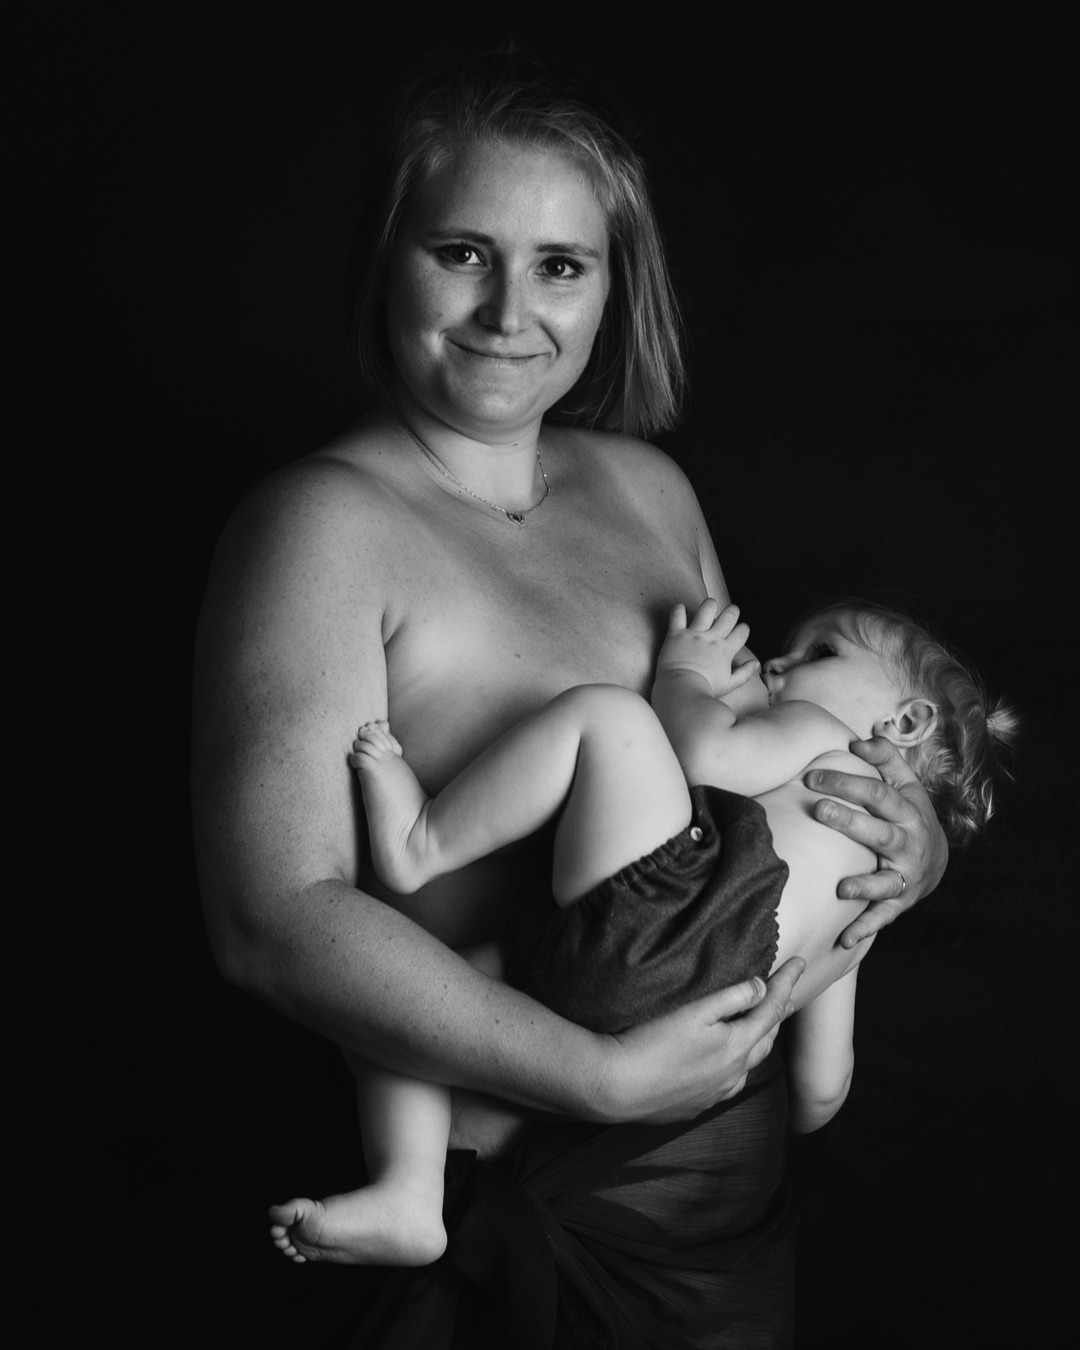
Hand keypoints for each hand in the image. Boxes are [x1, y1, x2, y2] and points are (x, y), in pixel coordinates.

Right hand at [590, 958, 803, 1122]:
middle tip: (786, 993)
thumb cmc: (651, 1042)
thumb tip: (762, 986)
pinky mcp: (693, 1106)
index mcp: (736, 1047)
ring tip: (761, 1027)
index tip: (801, 963)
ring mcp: (713, 1094)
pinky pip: (727, 1085)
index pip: (771, 1010)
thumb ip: (732, 997)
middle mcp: (732, 1074)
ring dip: (758, 1043)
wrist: (615, 1087)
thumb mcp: (694, 1011)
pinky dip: (735, 1067)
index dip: (786, 984)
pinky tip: (725, 1065)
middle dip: (778, 1013)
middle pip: (766, 1040)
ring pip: (748, 1066)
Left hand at [656, 600, 759, 697]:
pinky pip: (678, 615)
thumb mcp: (730, 685)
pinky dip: (679, 610)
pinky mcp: (676, 634)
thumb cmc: (705, 690)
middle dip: (732, 612)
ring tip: (710, 606)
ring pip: (706, 609)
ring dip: (710, 605)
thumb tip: (756, 664)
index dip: (743, 629)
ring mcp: (694, 634)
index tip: (740, 631)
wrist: (681, 690)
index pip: (742, 632)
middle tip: (730, 613)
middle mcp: (711, 638)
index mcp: (725, 650)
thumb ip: (744, 673)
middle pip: (729, 616)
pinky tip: (681, 609)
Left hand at [806, 737, 947, 947]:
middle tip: (819, 810)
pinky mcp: (900, 902)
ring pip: (885, 881)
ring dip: (864, 885)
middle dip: (849, 821)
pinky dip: (864, 928)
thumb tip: (858, 741)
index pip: (877, 793)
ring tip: (842, 888)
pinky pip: (882, 916)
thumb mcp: (906, 785)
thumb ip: (885, 760)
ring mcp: (905, 875)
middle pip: (879, 832)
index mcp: (907, 811)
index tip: (812, 777)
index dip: (846, 783)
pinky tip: (843, 938)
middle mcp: (909, 843)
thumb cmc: (909, 815)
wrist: (937, 860)